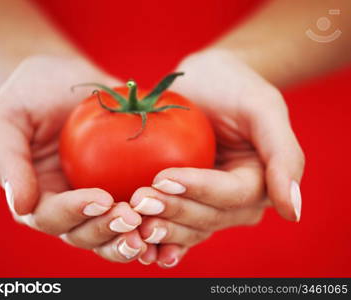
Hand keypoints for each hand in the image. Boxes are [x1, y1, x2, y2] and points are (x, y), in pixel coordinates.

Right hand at [0, 55, 147, 262]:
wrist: (64, 78)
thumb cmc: (30, 93)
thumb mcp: (5, 118)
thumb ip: (7, 159)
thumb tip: (21, 206)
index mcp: (35, 195)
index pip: (50, 216)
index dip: (74, 213)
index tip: (101, 199)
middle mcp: (65, 205)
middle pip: (82, 234)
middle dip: (106, 231)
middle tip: (132, 218)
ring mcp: (94, 200)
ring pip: (110, 234)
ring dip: (129, 237)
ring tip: (150, 228)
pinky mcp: (120, 188)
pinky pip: (135, 213)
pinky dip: (149, 223)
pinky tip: (168, 220)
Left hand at [129, 49, 304, 266]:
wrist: (205, 82)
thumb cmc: (234, 87)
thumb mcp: (263, 108)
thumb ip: (284, 155)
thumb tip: (292, 212)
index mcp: (261, 182)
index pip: (231, 195)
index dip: (199, 190)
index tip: (163, 178)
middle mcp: (237, 202)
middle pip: (208, 217)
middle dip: (173, 211)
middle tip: (138, 200)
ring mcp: (209, 204)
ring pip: (188, 228)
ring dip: (159, 227)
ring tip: (129, 215)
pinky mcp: (185, 202)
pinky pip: (173, 225)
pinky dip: (155, 235)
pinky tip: (134, 238)